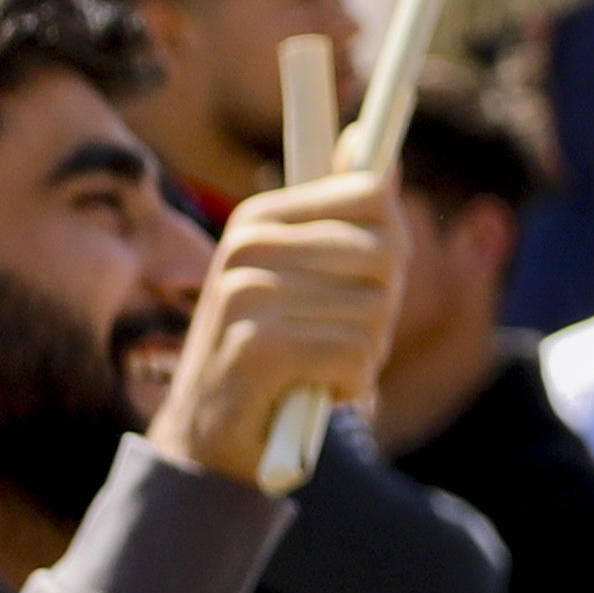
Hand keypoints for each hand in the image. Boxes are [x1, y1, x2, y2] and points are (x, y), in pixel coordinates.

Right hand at [139, 173, 394, 486]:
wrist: (205, 441)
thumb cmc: (274, 354)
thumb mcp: (308, 277)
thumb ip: (345, 216)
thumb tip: (378, 151)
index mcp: (259, 218)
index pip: (372, 196)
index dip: (388, 249)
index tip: (357, 284)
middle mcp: (245, 246)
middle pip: (384, 254)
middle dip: (380, 307)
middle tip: (335, 338)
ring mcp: (245, 295)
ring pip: (375, 309)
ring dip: (364, 351)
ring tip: (316, 366)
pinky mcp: (256, 348)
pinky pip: (356, 352)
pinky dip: (351, 382)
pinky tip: (312, 391)